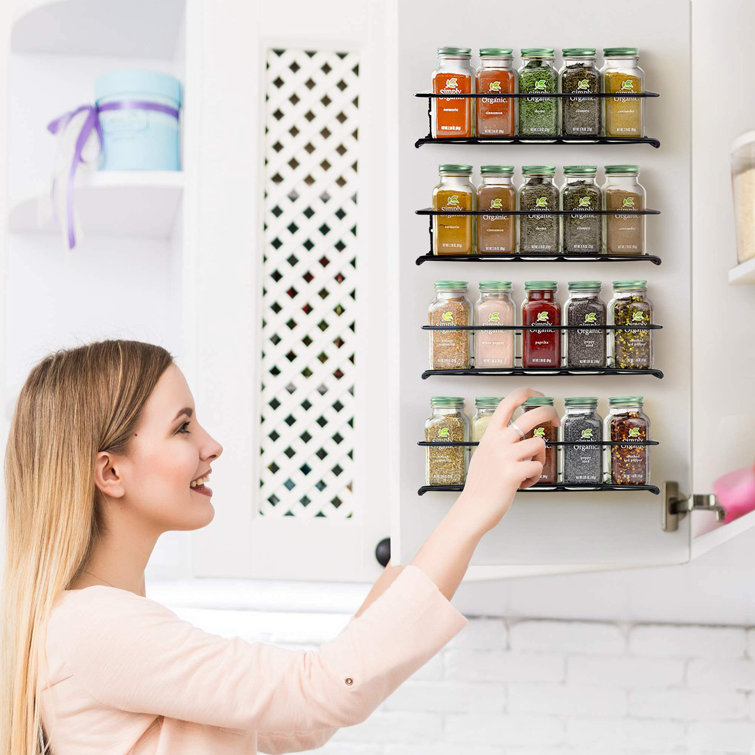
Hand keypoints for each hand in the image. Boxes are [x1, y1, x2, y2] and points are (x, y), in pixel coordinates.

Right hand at [456, 387, 559, 534]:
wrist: (473, 509)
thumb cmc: (480, 485)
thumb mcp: (484, 454)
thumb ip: (499, 442)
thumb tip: (519, 436)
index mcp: (491, 435)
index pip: (508, 402)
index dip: (527, 394)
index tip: (539, 396)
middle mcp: (498, 441)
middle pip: (532, 415)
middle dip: (549, 413)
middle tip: (556, 420)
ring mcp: (506, 456)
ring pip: (540, 444)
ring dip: (540, 459)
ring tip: (528, 470)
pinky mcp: (513, 472)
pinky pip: (538, 467)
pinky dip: (534, 477)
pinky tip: (523, 483)